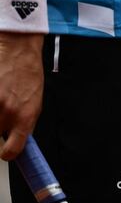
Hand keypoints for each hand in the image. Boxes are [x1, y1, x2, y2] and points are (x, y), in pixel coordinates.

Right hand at [0, 33, 42, 160]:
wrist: (17, 50)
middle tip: (1, 115)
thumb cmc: (27, 74)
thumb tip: (16, 143)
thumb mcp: (35, 102)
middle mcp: (7, 112)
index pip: (12, 151)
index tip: (5, 150)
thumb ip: (24, 124)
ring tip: (0, 100)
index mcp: (25, 117)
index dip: (7, 152)